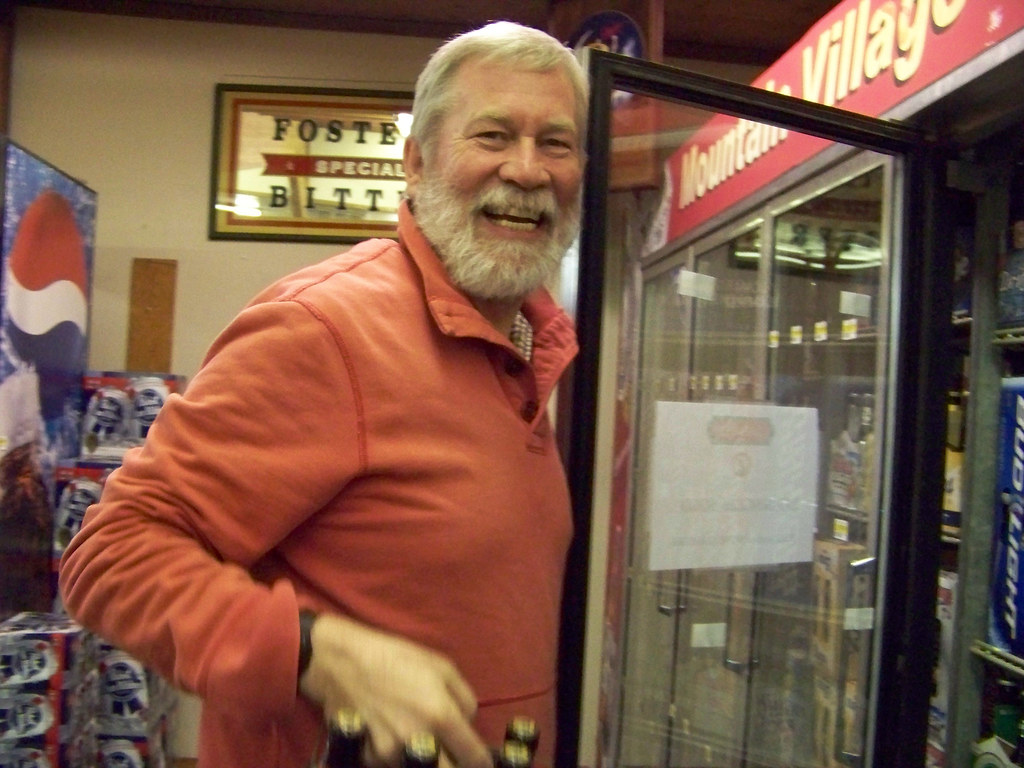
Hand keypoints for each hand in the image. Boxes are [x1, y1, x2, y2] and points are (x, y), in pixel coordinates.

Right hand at [299, 613, 492, 767]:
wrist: (344, 662)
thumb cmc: (396, 658)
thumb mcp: (442, 666)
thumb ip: (464, 699)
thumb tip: (468, 724)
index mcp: (441, 714)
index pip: (474, 757)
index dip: (481, 761)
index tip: (480, 759)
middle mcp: (419, 739)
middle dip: (454, 766)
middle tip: (453, 754)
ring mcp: (392, 752)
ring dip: (425, 761)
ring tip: (417, 737)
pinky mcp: (370, 757)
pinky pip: (394, 766)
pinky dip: (398, 758)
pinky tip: (393, 737)